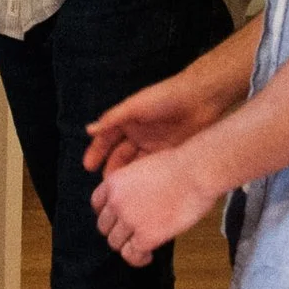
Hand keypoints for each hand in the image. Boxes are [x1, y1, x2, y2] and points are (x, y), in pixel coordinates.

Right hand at [83, 75, 225, 176]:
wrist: (200, 99)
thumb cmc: (163, 98)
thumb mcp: (134, 107)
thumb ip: (112, 119)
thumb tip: (88, 130)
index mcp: (127, 121)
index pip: (106, 139)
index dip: (97, 152)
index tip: (88, 166)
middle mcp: (138, 133)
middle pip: (120, 155)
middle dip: (111, 169)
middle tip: (106, 186)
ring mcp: (154, 144)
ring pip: (135, 164)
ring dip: (128, 176)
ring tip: (122, 191)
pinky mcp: (169, 153)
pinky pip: (153, 169)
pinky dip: (146, 178)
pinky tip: (141, 189)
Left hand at [91, 149, 220, 267]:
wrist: (195, 173)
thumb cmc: (179, 166)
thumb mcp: (142, 168)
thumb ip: (131, 187)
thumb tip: (134, 204)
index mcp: (113, 182)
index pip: (97, 204)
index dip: (108, 214)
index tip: (119, 219)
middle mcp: (116, 202)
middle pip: (104, 226)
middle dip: (118, 231)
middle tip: (133, 234)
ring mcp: (129, 220)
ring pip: (115, 243)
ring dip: (128, 246)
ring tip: (142, 246)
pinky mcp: (145, 236)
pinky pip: (132, 255)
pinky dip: (138, 258)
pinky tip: (148, 255)